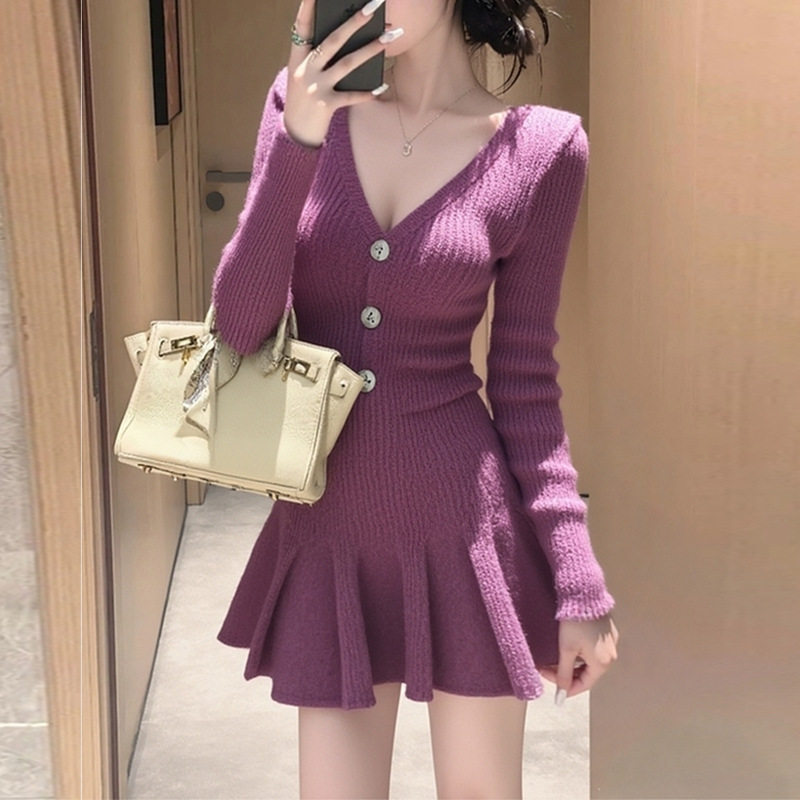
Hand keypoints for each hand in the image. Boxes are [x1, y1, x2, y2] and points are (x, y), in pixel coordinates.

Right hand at [284, 0, 393, 147]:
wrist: (295, 132)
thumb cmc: (304, 98)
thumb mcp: (304, 73)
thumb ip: (318, 56)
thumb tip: (349, 37)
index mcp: (297, 57)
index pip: (302, 26)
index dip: (308, 7)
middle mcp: (305, 69)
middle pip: (333, 41)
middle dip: (354, 22)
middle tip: (373, 8)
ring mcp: (315, 87)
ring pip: (347, 64)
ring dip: (370, 49)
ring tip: (389, 37)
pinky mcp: (326, 105)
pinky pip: (351, 96)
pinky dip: (367, 93)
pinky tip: (382, 86)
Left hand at [537, 614, 619, 703]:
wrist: (585, 596)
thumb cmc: (575, 623)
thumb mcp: (566, 649)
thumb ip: (563, 673)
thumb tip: (560, 694)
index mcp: (603, 663)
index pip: (584, 684)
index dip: (567, 688)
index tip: (552, 689)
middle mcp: (611, 655)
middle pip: (587, 673)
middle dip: (567, 674)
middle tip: (548, 670)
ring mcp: (611, 643)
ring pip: (589, 661)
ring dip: (573, 664)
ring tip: (554, 660)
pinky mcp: (607, 632)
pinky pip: (593, 650)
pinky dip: (580, 653)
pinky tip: (567, 648)